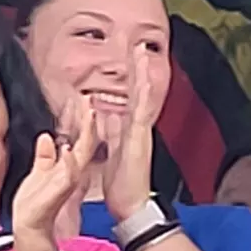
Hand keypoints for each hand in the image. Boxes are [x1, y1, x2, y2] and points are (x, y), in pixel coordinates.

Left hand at [10, 94, 103, 250]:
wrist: (29, 225)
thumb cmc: (35, 202)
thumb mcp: (39, 171)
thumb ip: (45, 155)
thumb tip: (47, 137)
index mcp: (67, 167)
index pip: (80, 140)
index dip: (84, 121)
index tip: (86, 101)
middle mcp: (71, 172)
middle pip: (86, 143)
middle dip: (89, 122)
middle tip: (91, 101)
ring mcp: (67, 181)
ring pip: (81, 154)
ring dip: (86, 135)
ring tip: (90, 116)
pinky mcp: (60, 190)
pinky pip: (68, 174)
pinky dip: (70, 162)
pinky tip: (68, 149)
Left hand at [98, 45, 164, 219]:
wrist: (130, 205)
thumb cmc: (121, 184)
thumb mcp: (109, 152)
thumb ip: (108, 134)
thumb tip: (104, 118)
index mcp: (127, 130)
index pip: (128, 97)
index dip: (129, 78)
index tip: (128, 58)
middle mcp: (136, 128)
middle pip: (138, 91)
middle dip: (138, 68)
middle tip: (138, 45)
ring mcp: (141, 132)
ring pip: (143, 96)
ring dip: (143, 74)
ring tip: (141, 51)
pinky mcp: (141, 140)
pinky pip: (143, 113)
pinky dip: (146, 96)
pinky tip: (145, 80)